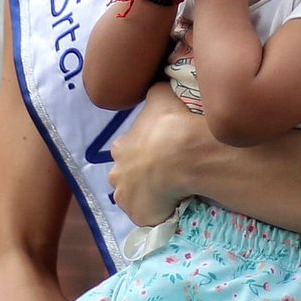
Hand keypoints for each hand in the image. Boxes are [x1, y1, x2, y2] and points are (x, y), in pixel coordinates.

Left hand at [109, 84, 209, 224]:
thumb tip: (156, 84)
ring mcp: (127, 199)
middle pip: (127, 176)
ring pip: (136, 198)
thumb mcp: (160, 95)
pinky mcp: (140, 216)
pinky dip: (159, 211)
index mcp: (121, 148)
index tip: (159, 151)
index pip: (127, 150)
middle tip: (164, 173)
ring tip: (171, 191)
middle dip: (140, 175)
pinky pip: (150, 215)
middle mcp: (117, 174)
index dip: (142, 151)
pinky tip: (174, 204)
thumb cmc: (170, 124)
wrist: (182, 155)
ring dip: (149, 195)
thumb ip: (154, 92)